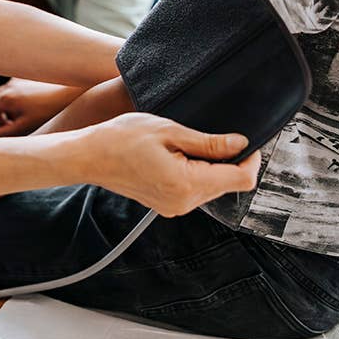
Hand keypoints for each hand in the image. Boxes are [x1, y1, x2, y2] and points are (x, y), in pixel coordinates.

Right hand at [0, 79, 84, 137]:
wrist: (65, 92)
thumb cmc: (46, 110)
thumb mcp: (25, 125)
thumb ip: (6, 133)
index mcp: (4, 99)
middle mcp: (6, 88)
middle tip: (6, 131)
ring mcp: (14, 82)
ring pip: (0, 98)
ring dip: (2, 110)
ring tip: (16, 120)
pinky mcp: (22, 80)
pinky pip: (10, 91)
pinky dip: (10, 100)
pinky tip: (23, 108)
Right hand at [75, 113, 260, 216]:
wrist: (88, 156)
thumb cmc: (121, 138)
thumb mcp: (168, 130)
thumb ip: (208, 142)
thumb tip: (240, 144)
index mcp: (186, 184)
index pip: (241, 180)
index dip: (250, 159)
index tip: (246, 140)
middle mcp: (184, 203)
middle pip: (228, 184)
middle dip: (229, 160)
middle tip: (213, 134)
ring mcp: (174, 208)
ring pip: (213, 187)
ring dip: (211, 166)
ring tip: (187, 143)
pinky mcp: (167, 206)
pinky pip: (195, 190)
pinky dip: (196, 172)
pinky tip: (178, 155)